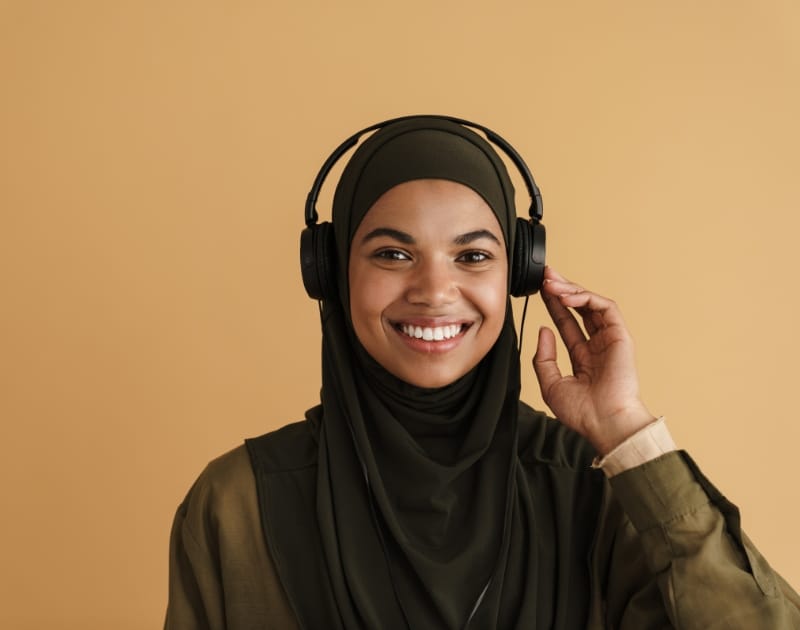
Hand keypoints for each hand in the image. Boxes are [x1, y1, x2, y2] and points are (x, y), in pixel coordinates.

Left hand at [532, 267, 654, 454]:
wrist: (604, 423)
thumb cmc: (582, 412)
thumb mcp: (551, 383)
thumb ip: (544, 357)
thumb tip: (544, 330)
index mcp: (584, 357)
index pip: (567, 323)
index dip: (554, 305)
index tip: (540, 290)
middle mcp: (598, 345)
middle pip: (580, 308)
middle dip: (562, 289)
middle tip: (545, 276)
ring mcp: (610, 340)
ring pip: (591, 304)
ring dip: (571, 290)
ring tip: (551, 284)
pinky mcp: (621, 336)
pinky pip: (605, 308)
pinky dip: (586, 298)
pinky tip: (566, 297)